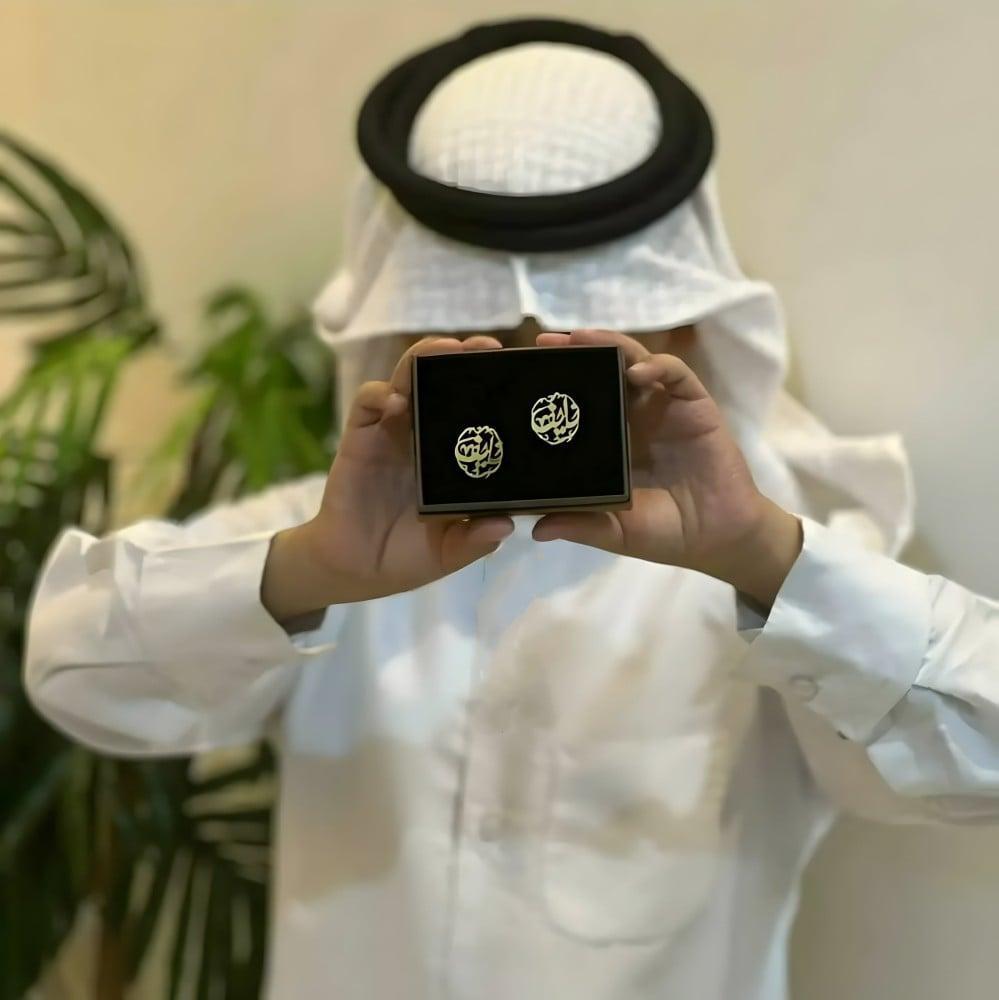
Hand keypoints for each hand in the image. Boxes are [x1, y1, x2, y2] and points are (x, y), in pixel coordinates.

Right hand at [262, 336, 513, 622]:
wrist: (357, 569)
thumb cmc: (407, 556)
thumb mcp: (449, 553)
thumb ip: (475, 540)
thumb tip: (506, 524)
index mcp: (451, 455)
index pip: (476, 408)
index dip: (495, 387)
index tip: (519, 373)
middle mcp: (424, 434)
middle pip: (443, 381)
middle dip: (464, 357)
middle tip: (488, 347)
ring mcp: (391, 431)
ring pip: (407, 377)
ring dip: (424, 359)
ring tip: (446, 350)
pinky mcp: (360, 437)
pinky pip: (368, 402)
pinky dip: (381, 395)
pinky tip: (396, 402)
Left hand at [530, 329, 802, 608]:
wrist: (716, 539)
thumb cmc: (665, 532)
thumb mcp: (615, 530)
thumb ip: (581, 525)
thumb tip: (536, 530)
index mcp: (611, 438)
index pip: (579, 400)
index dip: (555, 384)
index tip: (522, 372)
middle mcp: (634, 415)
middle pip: (602, 371)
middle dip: (575, 352)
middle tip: (544, 341)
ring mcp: (664, 406)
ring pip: (635, 361)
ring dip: (609, 346)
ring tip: (581, 338)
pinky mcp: (694, 404)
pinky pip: (675, 374)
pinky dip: (656, 366)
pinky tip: (636, 371)